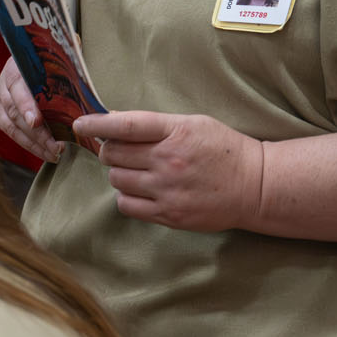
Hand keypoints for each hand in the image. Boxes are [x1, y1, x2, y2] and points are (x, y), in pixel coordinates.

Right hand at [0, 59, 66, 163]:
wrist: (31, 57)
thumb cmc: (47, 61)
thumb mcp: (54, 62)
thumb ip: (61, 75)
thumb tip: (82, 97)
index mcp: (14, 69)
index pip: (17, 89)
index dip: (26, 107)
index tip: (36, 122)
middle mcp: (3, 86)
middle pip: (15, 113)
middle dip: (36, 134)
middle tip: (56, 147)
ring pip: (11, 126)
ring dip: (32, 143)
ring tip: (53, 154)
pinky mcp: (0, 113)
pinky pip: (10, 131)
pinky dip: (27, 143)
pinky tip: (43, 151)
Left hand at [74, 110, 265, 232]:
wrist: (256, 186)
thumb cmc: (224, 150)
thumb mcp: (194, 124)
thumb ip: (156, 125)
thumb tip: (114, 122)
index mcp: (176, 131)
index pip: (124, 125)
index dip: (96, 123)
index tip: (79, 124)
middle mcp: (168, 160)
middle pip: (113, 153)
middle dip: (110, 150)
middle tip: (122, 151)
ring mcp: (167, 189)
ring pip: (116, 179)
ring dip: (120, 173)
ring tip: (139, 171)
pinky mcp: (169, 213)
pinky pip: (126, 205)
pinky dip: (126, 196)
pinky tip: (140, 190)